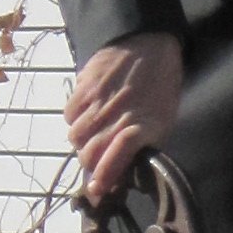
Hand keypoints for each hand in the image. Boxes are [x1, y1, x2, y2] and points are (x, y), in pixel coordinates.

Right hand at [65, 30, 181, 200]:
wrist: (148, 43)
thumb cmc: (160, 86)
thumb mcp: (163, 118)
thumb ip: (144, 143)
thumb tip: (126, 170)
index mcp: (144, 125)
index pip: (119, 155)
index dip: (106, 175)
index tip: (97, 189)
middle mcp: (119, 115)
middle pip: (90, 152)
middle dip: (91, 164)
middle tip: (97, 163)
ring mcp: (99, 101)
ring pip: (76, 137)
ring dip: (81, 144)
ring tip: (91, 139)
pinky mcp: (84, 86)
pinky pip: (69, 115)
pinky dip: (74, 122)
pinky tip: (86, 118)